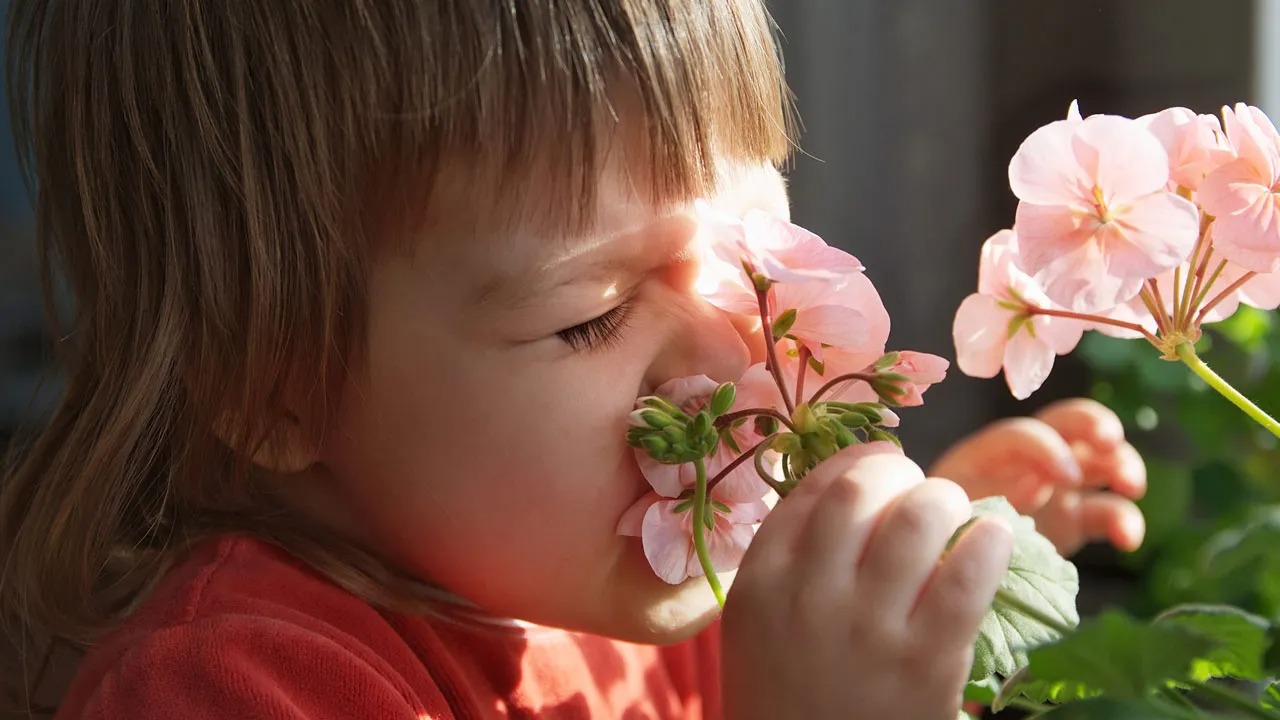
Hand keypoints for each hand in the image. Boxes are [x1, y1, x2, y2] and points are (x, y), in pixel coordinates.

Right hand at [722, 442, 1013, 719]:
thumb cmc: (784, 695)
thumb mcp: (756, 621)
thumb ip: (790, 557)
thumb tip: (858, 486)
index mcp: (762, 580)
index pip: (814, 488)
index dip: (858, 461)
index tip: (884, 461)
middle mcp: (810, 595)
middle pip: (863, 490)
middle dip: (901, 474)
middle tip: (919, 490)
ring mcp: (869, 628)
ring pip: (919, 517)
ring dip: (946, 499)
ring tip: (954, 514)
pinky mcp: (927, 662)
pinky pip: (967, 576)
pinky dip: (988, 543)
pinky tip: (993, 539)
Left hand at [929, 398, 1146, 555]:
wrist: (945, 573)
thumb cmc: (937, 541)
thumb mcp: (949, 520)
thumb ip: (986, 501)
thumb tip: (1034, 486)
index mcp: (987, 456)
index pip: (1022, 434)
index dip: (1046, 447)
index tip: (1063, 476)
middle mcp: (1025, 462)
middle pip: (1068, 424)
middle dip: (1094, 424)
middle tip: (1110, 442)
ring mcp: (1055, 489)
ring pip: (1098, 460)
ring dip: (1123, 464)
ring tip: (1131, 485)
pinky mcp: (1074, 522)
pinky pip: (1107, 513)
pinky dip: (1125, 521)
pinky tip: (1128, 540)